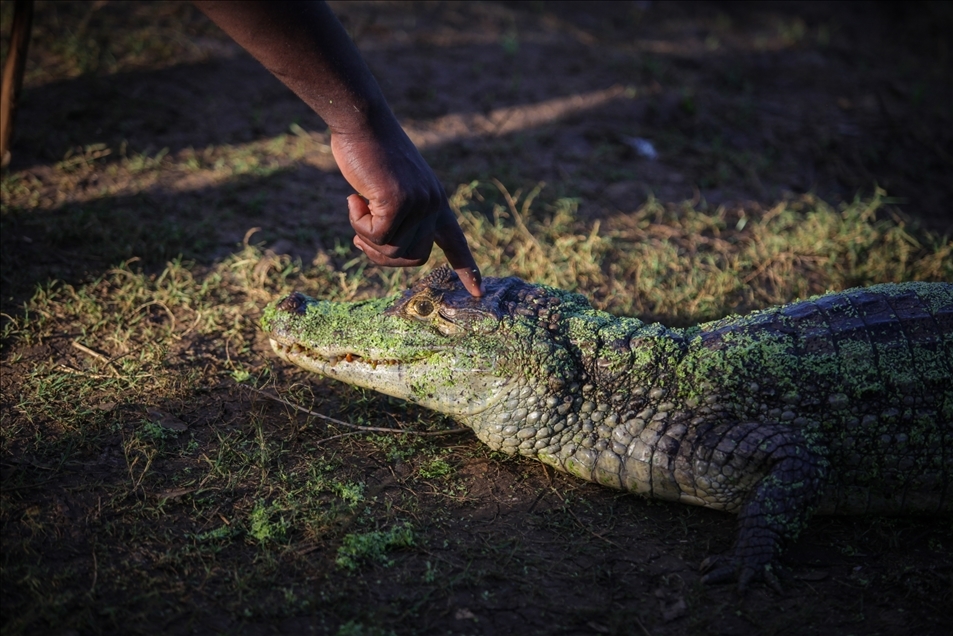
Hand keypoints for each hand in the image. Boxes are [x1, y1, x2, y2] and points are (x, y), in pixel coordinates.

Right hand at [331, 120, 482, 296]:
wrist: (363, 123)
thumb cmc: (370, 154)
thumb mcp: (389, 190)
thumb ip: (396, 217)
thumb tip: (382, 248)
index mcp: (437, 203)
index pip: (456, 242)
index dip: (466, 269)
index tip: (478, 294)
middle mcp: (434, 205)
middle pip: (412, 259)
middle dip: (381, 255)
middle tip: (359, 235)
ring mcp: (420, 203)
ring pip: (391, 251)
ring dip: (365, 237)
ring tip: (357, 205)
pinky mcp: (400, 202)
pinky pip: (375, 237)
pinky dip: (358, 223)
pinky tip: (355, 197)